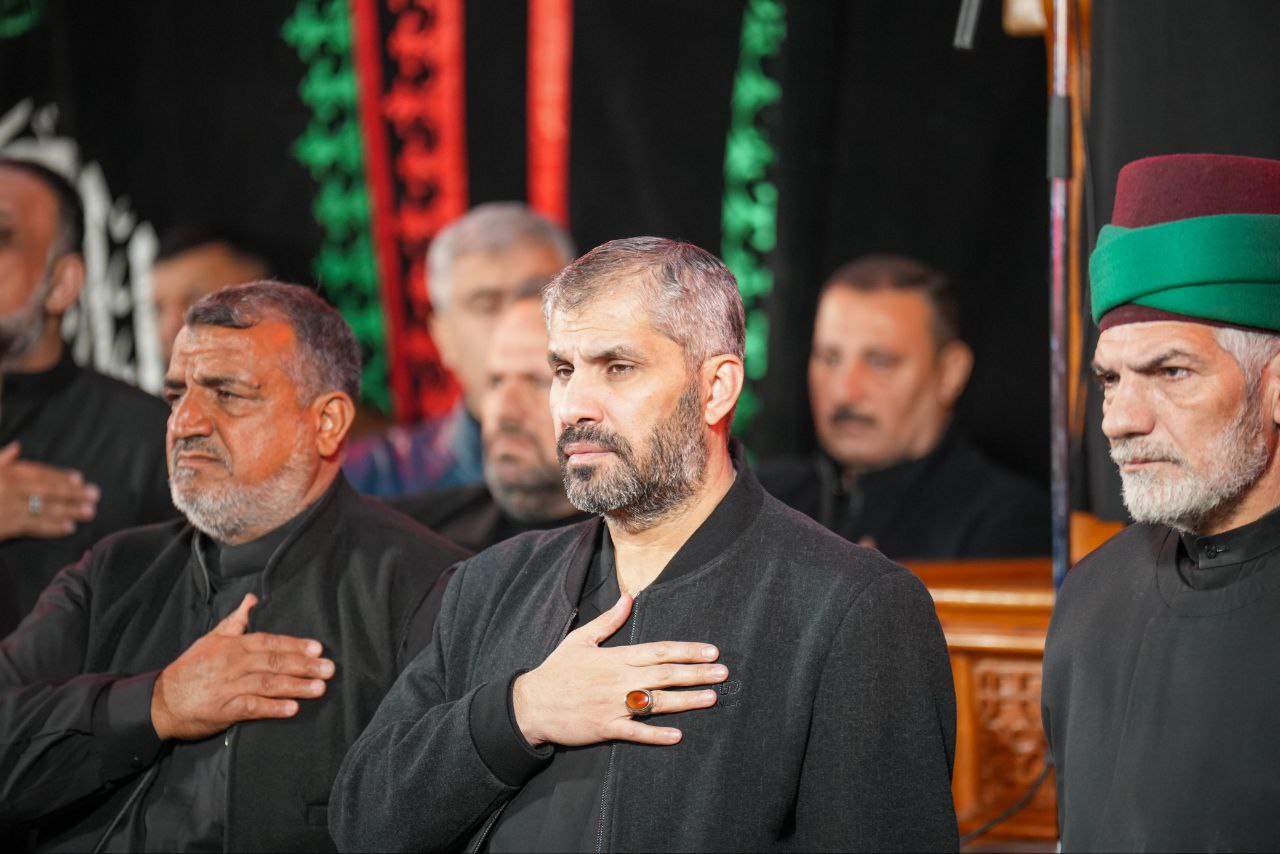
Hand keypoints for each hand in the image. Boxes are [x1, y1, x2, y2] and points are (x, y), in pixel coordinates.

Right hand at [0, 442, 98, 539]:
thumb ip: (0, 460)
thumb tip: (17, 448)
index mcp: (4, 473)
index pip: (37, 472)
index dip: (59, 475)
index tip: (79, 479)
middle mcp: (8, 487)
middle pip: (47, 489)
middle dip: (72, 493)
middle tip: (94, 495)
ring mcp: (8, 507)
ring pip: (44, 508)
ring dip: (69, 510)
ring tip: (90, 512)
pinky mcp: (6, 526)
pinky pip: (33, 526)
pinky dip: (52, 527)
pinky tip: (69, 527)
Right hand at [150, 594, 335, 740]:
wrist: (161, 700)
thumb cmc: (190, 668)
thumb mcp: (211, 638)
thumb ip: (236, 621)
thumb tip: (252, 600)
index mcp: (233, 646)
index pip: (270, 642)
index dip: (295, 645)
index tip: (318, 648)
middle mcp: (234, 664)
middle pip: (274, 662)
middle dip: (304, 665)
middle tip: (329, 669)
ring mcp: (230, 686)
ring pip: (268, 683)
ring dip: (296, 686)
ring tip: (319, 688)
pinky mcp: (225, 710)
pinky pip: (252, 708)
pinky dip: (273, 708)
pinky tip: (292, 709)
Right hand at [512, 594, 726, 747]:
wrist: (531, 704)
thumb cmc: (557, 670)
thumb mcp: (581, 639)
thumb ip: (609, 621)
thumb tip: (629, 598)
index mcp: (615, 658)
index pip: (658, 651)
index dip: (686, 651)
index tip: (710, 650)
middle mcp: (618, 680)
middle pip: (664, 675)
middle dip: (696, 673)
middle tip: (723, 672)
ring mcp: (613, 705)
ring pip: (656, 703)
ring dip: (686, 700)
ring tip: (711, 697)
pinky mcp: (605, 728)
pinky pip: (635, 732)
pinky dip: (655, 734)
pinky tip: (677, 735)